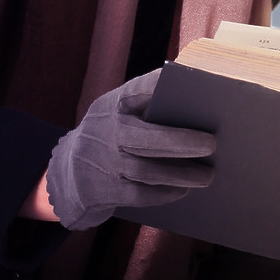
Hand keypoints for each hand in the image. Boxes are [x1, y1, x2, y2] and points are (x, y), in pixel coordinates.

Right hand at [44, 71, 216, 230]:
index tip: (191, 84)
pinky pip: (137, 195)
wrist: (66, 173)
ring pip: (144, 170)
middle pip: (144, 137)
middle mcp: (104, 132)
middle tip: (212, 144)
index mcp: (111, 106)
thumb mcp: (116, 114)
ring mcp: (102, 163)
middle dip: (180, 141)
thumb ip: (145, 106)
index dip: (160, 87)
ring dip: (180, 173)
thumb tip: (197, 105)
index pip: (135, 91)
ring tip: (207, 175)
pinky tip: (182, 190)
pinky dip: (163, 193)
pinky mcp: (102, 191)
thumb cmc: (108, 137)